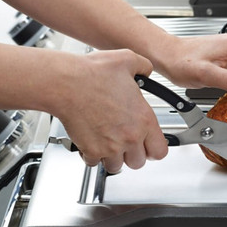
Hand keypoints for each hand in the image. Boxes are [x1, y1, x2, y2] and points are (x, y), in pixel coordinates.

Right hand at [50, 49, 167, 172]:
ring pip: (117, 166)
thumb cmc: (92, 74)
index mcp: (144, 119)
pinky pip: (94, 162)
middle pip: (138, 162)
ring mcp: (110, 146)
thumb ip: (144, 66)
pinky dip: (92, 155)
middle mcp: (130, 136)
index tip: (148, 144)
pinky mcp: (91, 150)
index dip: (154, 148)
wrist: (66, 83)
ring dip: (113, 157)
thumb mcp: (127, 60)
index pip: (160, 151)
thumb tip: (146, 70)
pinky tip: (92, 140)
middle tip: (125, 142)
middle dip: (132, 154)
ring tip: (108, 141)